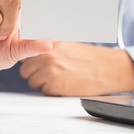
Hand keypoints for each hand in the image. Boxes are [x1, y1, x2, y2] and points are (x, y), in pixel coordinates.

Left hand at [19, 42, 133, 95]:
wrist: (108, 69)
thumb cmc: (91, 59)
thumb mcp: (68, 45)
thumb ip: (49, 48)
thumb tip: (31, 53)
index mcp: (50, 41)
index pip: (26, 50)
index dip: (31, 59)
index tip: (35, 62)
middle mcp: (47, 53)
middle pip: (25, 68)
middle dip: (36, 73)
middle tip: (52, 73)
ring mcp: (49, 68)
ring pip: (32, 81)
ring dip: (43, 83)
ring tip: (60, 79)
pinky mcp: (54, 84)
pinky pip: (43, 91)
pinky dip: (52, 91)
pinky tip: (65, 85)